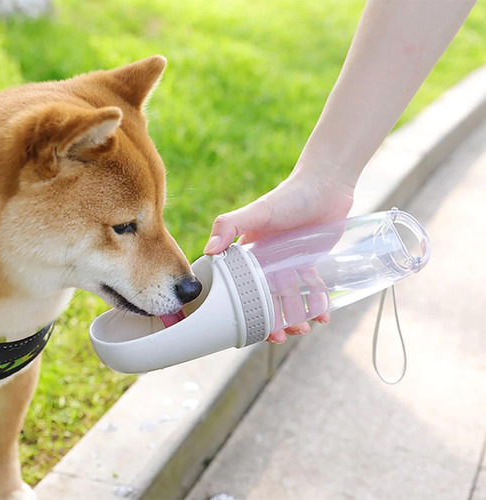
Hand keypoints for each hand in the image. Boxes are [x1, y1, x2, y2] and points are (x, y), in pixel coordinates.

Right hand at [204, 172, 353, 342]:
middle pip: (267, 299)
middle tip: (281, 336)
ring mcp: (291, 264)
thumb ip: (230, 225)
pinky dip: (318, 305)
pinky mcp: (312, 263)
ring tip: (304, 328)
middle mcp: (268, 262)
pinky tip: (323, 316)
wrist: (326, 185)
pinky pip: (313, 289)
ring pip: (291, 298)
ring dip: (296, 317)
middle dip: (273, 321)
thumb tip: (208, 251)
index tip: (251, 328)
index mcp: (250, 254)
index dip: (246, 310)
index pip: (243, 287)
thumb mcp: (259, 211)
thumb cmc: (290, 196)